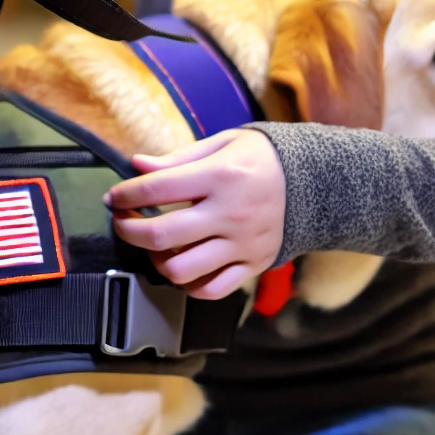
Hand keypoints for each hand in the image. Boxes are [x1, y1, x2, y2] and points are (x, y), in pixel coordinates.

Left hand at [104, 129, 286, 298]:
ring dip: (156, 261)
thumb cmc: (264, 159)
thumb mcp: (225, 144)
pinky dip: (189, 285)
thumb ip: (179, 158)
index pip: (156, 189)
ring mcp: (242, 244)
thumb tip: (137, 164)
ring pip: (181, 270)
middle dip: (128, 231)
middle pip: (161, 235)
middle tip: (122, 223)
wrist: (320, 182)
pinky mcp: (253, 265)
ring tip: (155, 247)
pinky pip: (212, 290)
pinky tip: (183, 265)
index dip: (125, 194)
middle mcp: (230, 214)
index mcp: (220, 176)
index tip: (114, 197)